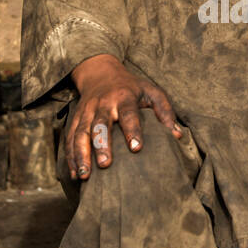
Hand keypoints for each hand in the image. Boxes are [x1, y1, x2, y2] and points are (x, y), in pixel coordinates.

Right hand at [67, 53, 181, 178]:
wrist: (101, 72)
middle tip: (105, 165)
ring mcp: (86, 111)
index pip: (128, 114)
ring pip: (80, 133)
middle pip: (99, 124)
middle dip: (101, 144)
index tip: (136, 148)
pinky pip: (70, 137)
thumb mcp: (152, 92)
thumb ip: (165, 112)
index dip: (132, 130)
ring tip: (84, 175)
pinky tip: (74, 173)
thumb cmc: (132, 87)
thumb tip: (177, 136)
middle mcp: (102, 104)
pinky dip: (71, 156)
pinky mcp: (76, 118)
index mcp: (123, 97)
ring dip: (80, 154)